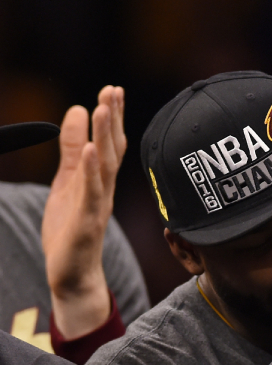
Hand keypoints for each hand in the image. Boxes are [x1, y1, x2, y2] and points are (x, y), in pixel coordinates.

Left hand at [42, 86, 126, 339]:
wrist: (73, 275)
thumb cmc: (71, 230)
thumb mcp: (66, 182)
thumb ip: (70, 149)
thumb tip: (77, 110)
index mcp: (100, 181)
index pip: (109, 144)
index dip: (112, 117)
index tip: (112, 89)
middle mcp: (104, 190)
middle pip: (111, 150)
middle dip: (112, 119)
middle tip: (112, 90)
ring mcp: (97, 206)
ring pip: (103, 167)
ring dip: (104, 138)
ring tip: (102, 110)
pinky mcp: (86, 222)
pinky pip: (91, 194)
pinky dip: (91, 171)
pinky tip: (89, 152)